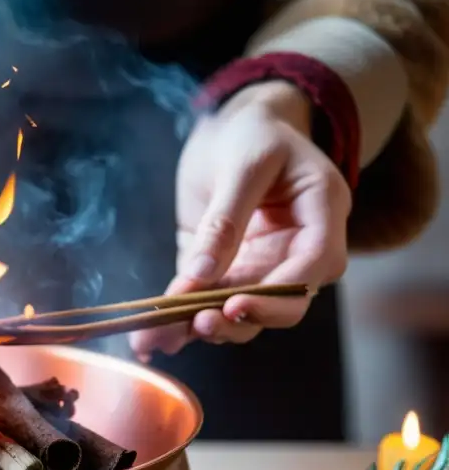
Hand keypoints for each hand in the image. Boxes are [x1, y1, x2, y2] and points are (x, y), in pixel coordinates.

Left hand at [129, 81, 350, 359]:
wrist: (237, 129)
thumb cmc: (251, 134)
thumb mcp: (242, 163)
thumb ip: (225, 219)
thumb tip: (201, 275)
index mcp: (322, 214)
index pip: (314, 266)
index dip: (278, 294)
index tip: (235, 304)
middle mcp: (297, 252)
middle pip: (282, 305)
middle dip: (239, 321)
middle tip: (197, 324)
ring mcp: (262, 269)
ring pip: (241, 315)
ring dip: (199, 329)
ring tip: (158, 338)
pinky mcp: (226, 276)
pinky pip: (206, 305)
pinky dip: (178, 323)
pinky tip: (147, 340)